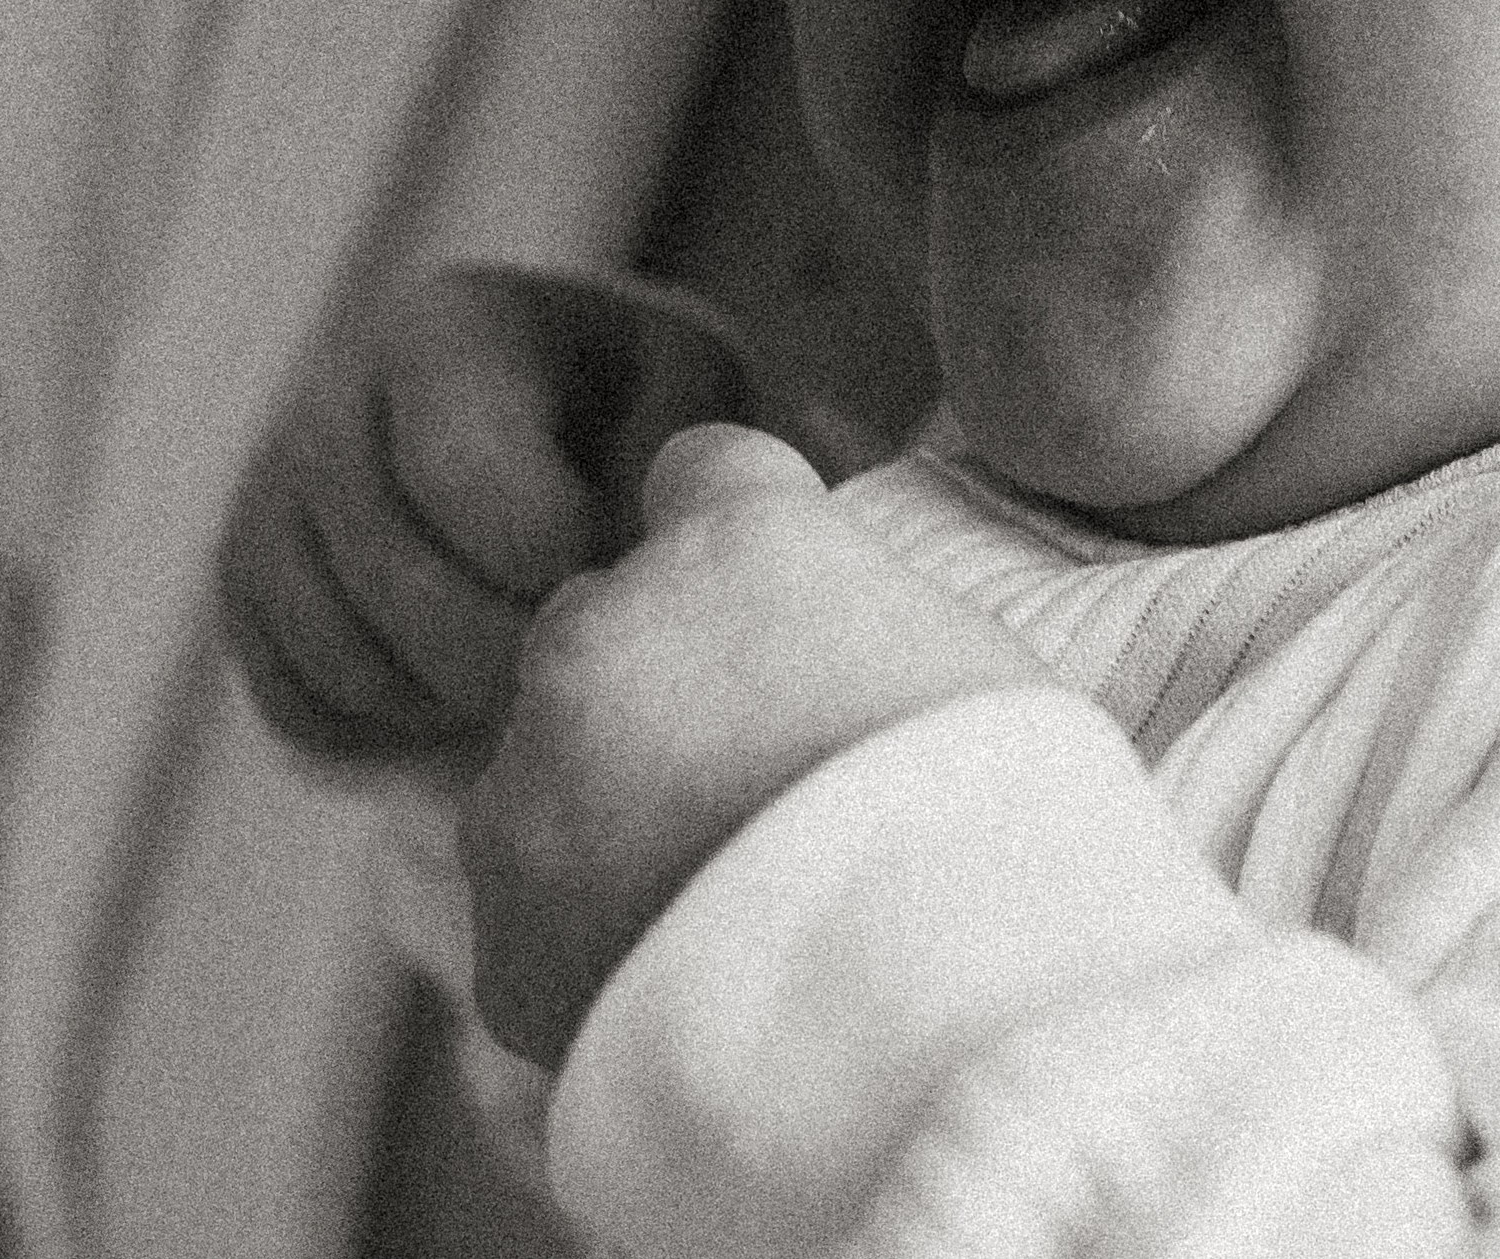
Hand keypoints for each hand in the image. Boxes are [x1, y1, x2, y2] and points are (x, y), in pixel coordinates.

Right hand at [217, 266, 758, 763]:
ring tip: (536, 667)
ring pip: (343, 662)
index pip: (463, 474)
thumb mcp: (691, 390)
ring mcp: (271, 496)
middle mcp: (333, 398)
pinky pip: (304, 711)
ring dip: (454, 701)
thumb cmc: (643, 407)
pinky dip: (392, 734)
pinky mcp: (246, 590)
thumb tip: (625, 561)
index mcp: (445, 326)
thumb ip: (675, 456)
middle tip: (587, 658)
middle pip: (397, 587)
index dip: (556, 557)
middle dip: (512, 653)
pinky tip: (466, 691)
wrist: (565, 422)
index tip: (615, 570)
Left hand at [461, 422, 1045, 1067]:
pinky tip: (695, 979)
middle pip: (600, 623)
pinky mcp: (502, 937)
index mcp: (733, 540)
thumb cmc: (997, 827)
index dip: (739, 545)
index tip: (774, 606)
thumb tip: (813, 641)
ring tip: (731, 902)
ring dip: (606, 813)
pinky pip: (531, 917)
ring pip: (546, 772)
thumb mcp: (957, 652)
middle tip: (754, 783)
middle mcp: (603, 632)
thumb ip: (846, 611)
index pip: (697, 469)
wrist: (934, 1030)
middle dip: (654, 684)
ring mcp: (531, 787)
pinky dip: (589, 942)